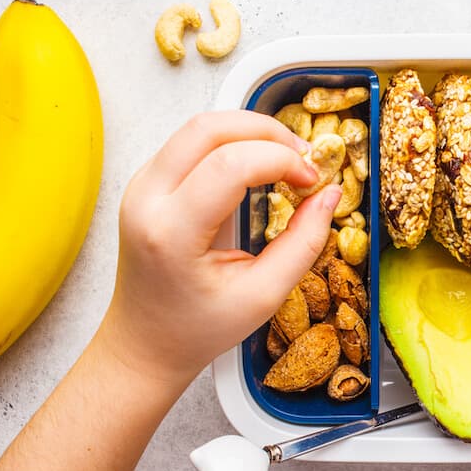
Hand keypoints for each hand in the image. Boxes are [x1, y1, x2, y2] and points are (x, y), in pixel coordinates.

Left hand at [101, 111, 340, 384]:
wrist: (146, 343)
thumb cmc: (198, 328)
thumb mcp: (263, 296)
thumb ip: (303, 243)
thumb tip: (330, 194)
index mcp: (171, 233)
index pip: (230, 165)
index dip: (281, 160)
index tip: (312, 180)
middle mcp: (146, 200)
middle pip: (208, 128)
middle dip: (267, 131)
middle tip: (304, 157)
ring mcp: (140, 187)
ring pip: (198, 127)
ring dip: (250, 132)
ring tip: (285, 160)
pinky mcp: (146, 183)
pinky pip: (191, 143)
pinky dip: (232, 143)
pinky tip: (258, 167)